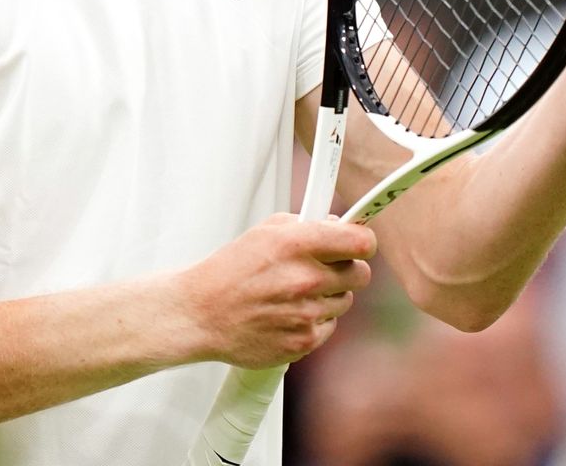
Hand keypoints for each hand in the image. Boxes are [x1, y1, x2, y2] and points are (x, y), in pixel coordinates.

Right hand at [175, 214, 375, 368]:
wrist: (201, 314)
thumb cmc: (230, 271)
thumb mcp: (265, 232)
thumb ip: (306, 225)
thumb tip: (339, 227)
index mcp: (297, 244)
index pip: (361, 243)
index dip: (364, 243)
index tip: (358, 244)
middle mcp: (305, 279)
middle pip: (361, 274)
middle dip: (347, 269)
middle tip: (324, 269)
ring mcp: (306, 313)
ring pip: (345, 301)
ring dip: (328, 296)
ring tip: (295, 293)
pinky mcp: (303, 341)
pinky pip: (328, 326)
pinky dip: (314, 320)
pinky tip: (288, 313)